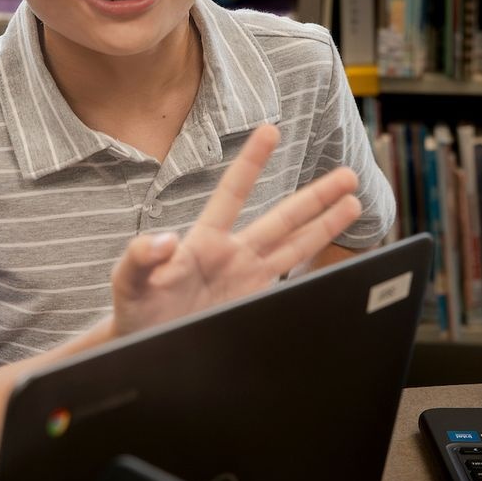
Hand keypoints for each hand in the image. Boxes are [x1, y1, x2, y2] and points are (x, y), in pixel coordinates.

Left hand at [110, 124, 361, 337]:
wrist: (141, 349)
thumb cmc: (133, 310)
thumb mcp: (128, 281)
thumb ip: (140, 257)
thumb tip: (165, 239)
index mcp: (203, 242)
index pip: (233, 193)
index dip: (252, 162)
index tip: (270, 130)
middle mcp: (232, 256)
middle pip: (282, 219)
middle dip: (315, 197)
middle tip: (347, 175)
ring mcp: (247, 280)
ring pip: (295, 246)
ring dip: (325, 226)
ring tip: (353, 203)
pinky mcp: (255, 306)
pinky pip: (293, 283)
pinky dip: (317, 274)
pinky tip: (339, 263)